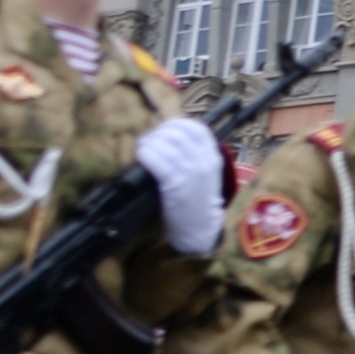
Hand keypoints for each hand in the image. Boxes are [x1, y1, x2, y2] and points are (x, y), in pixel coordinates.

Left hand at [135, 116, 228, 255]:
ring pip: (165, 144)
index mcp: (212, 156)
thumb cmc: (197, 201)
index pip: (195, 127)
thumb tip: (169, 135)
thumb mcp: (205, 173)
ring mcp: (190, 172)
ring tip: (143, 150)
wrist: (200, 229)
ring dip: (148, 143)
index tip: (164, 131)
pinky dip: (146, 155)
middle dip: (157, 133)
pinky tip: (141, 158)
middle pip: (177, 133)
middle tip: (148, 142)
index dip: (175, 124)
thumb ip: (194, 155)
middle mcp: (203, 161)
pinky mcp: (175, 185)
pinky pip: (157, 161)